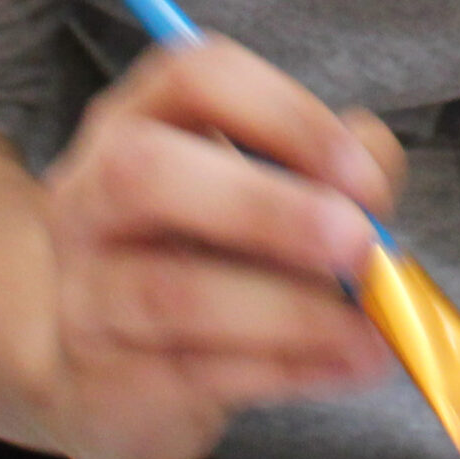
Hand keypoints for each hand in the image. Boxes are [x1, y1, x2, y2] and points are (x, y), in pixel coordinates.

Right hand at [34, 38, 403, 458]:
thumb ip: (333, 171)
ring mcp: (83, 291)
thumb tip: (375, 179)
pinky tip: (349, 363)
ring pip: (172, 292)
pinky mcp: (101, 380)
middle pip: (147, 172)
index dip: (288, 116)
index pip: (198, 78)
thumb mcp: (267, 189)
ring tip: (371, 329)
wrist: (116, 374)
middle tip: (360, 245)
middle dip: (266, 208)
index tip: (363, 178)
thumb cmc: (212, 252)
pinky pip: (196, 372)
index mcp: (141, 119)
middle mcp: (91, 194)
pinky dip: (290, 368)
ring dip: (292, 311)